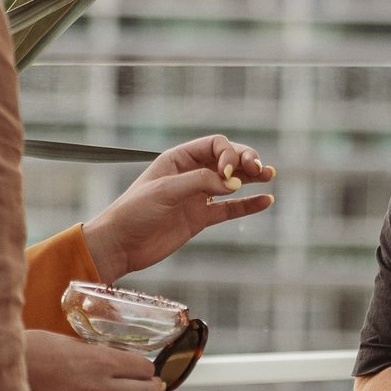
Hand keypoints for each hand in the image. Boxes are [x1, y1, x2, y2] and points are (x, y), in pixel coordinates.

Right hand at [25, 328, 162, 390]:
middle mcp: (99, 386)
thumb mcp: (71, 342)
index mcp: (100, 359)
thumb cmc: (34, 350)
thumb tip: (121, 364)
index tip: (145, 371)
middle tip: (151, 390)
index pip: (144, 368)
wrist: (2, 372)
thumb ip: (98, 354)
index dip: (148, 369)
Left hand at [81, 137, 273, 278]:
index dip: (229, 154)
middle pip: (227, 160)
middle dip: (246, 160)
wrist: (120, 244)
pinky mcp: (200, 218)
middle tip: (260, 169)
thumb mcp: (165, 191)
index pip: (215, 145)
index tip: (229, 174)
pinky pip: (229, 209)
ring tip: (270, 175)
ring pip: (231, 183)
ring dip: (251, 178)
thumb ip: (199, 182)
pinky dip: (247, 205)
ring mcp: (196, 196)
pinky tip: (265, 201)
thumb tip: (232, 182)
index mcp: (178, 159)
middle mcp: (190, 174)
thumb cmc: (134, 212)